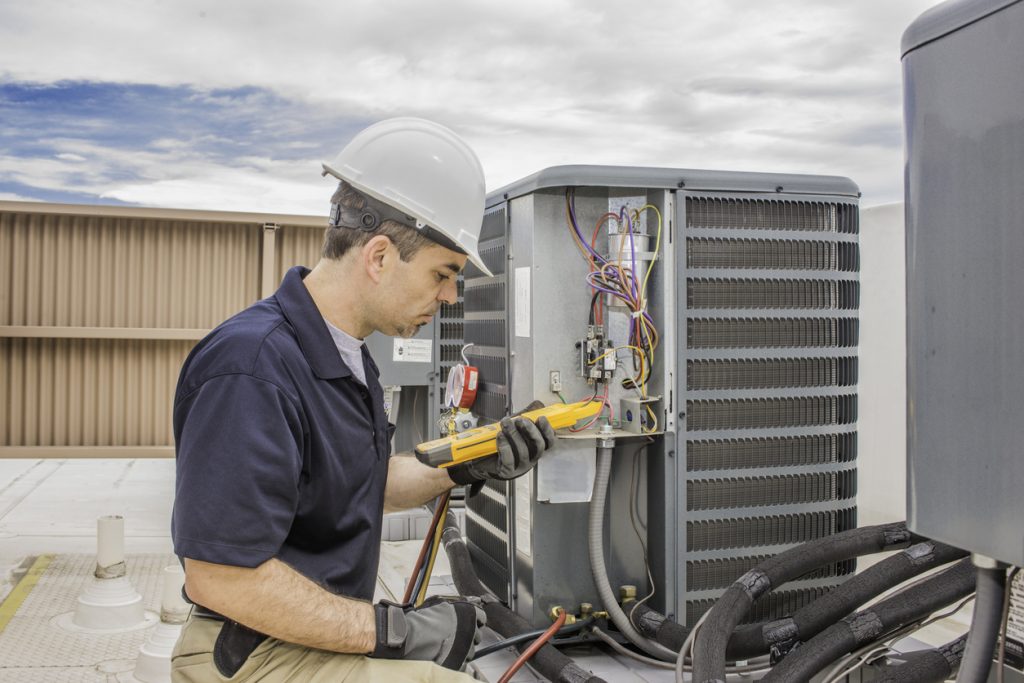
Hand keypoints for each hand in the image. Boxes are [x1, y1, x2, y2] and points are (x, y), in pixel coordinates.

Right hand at [371, 596, 485, 669]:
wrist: (409, 637)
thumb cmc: (421, 620)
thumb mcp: (441, 604)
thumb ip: (458, 604)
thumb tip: (471, 602)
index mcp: (469, 613)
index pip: (482, 617)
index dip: (474, 620)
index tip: (467, 622)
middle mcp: (471, 630)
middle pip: (477, 635)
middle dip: (468, 635)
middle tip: (454, 634)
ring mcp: (466, 648)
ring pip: (471, 651)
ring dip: (463, 648)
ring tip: (446, 645)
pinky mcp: (460, 664)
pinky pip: (464, 663)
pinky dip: (457, 661)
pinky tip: (446, 655)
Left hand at [448, 401, 555, 483]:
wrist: (479, 457)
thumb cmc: (499, 441)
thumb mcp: (514, 426)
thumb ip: (527, 415)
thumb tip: (538, 405)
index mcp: (534, 447)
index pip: (549, 441)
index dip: (548, 430)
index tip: (541, 418)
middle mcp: (531, 458)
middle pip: (539, 446)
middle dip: (531, 431)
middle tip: (520, 420)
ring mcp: (520, 467)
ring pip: (523, 452)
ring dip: (514, 435)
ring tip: (505, 423)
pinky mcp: (507, 472)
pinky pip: (509, 460)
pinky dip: (505, 446)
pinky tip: (500, 436)